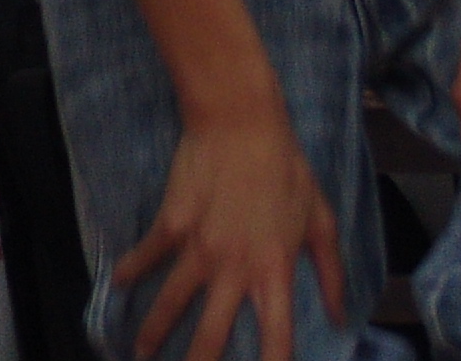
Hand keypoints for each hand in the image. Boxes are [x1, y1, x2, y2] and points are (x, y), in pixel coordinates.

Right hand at [112, 114, 343, 360]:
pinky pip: (147, 255)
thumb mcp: (322, 221)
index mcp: (275, 271)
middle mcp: (235, 269)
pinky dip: (132, 271)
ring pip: (172, 301)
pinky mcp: (171, 223)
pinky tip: (118, 285)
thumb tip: (342, 315)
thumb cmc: (287, 169)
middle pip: (213, 332)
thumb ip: (330, 272)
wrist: (240, 123)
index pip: (277, 336)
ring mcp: (199, 247)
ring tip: (140, 354)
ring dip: (154, 332)